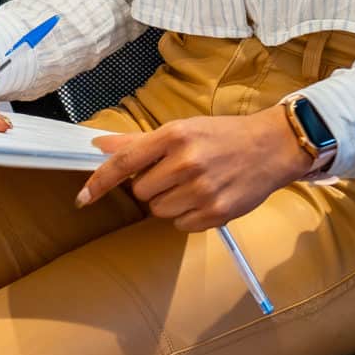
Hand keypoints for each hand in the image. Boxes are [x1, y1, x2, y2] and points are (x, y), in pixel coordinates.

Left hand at [76, 108, 309, 231]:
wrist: (272, 148)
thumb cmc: (224, 136)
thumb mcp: (183, 129)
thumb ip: (139, 141)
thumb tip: (100, 144)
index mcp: (175, 136)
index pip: (124, 163)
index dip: (98, 182)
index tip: (82, 198)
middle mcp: (187, 162)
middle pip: (140, 192)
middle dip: (151, 186)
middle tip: (174, 173)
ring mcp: (202, 190)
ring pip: (158, 211)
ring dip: (169, 202)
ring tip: (193, 185)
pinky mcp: (216, 213)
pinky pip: (181, 225)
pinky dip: (187, 215)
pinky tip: (205, 198)